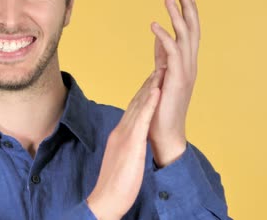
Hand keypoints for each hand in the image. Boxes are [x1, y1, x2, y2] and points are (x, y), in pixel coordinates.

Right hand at [87, 71, 161, 219]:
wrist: (105, 199)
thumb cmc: (114, 185)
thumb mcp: (122, 160)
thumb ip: (126, 148)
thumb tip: (131, 142)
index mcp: (120, 136)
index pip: (134, 110)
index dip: (144, 94)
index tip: (153, 80)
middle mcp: (121, 131)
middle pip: (136, 103)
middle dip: (148, 84)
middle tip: (159, 66)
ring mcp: (125, 136)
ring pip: (139, 106)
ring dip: (151, 86)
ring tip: (161, 70)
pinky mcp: (131, 144)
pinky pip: (142, 120)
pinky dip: (150, 104)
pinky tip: (157, 91)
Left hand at [149, 0, 199, 166]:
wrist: (166, 134)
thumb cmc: (162, 107)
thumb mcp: (162, 74)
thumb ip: (161, 55)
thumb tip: (158, 34)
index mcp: (187, 63)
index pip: (190, 32)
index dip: (189, 12)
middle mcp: (190, 65)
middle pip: (192, 29)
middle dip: (187, 7)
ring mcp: (185, 72)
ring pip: (184, 38)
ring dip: (176, 16)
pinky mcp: (176, 80)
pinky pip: (171, 54)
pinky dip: (164, 38)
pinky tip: (154, 25)